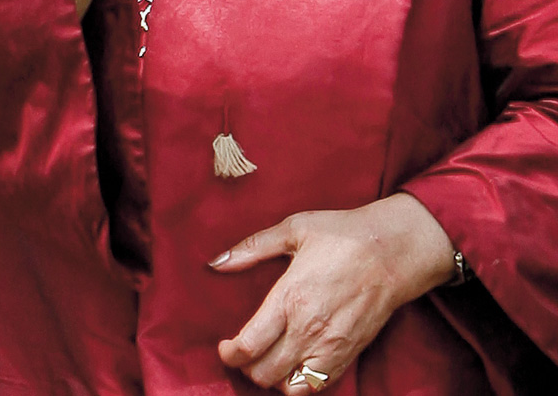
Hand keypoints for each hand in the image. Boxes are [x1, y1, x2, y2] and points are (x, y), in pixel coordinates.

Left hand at [212, 194, 455, 391]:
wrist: (393, 250)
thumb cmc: (342, 234)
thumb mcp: (293, 229)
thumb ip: (251, 248)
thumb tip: (216, 262)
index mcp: (290, 298)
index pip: (249, 345)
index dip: (229, 353)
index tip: (224, 347)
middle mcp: (308, 329)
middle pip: (264, 372)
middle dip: (246, 367)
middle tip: (242, 351)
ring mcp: (330, 346)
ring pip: (289, 386)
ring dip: (271, 378)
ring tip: (266, 359)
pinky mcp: (349, 355)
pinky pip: (317, 387)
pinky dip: (299, 385)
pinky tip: (293, 366)